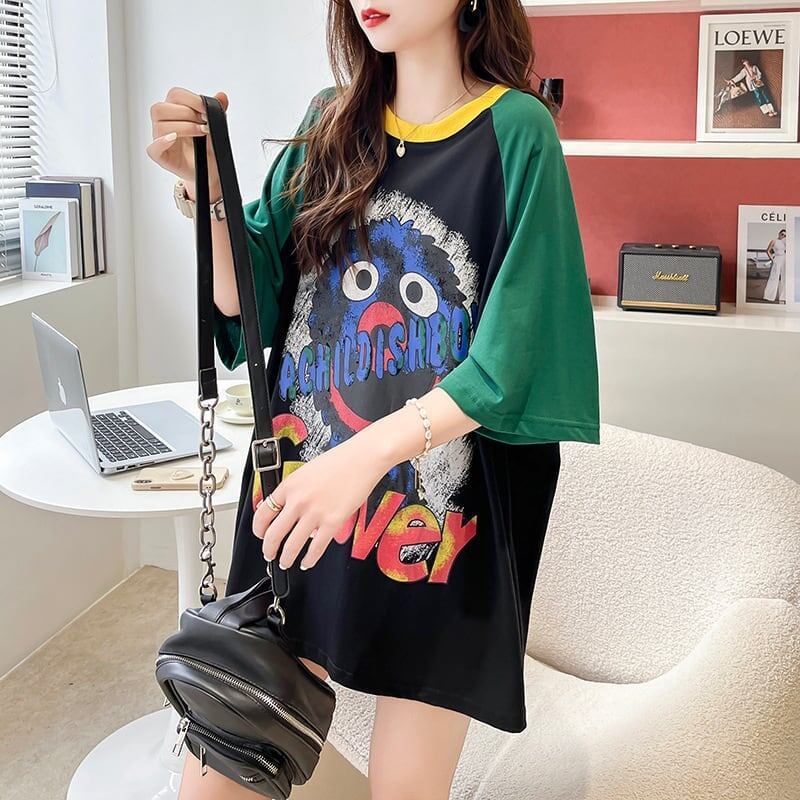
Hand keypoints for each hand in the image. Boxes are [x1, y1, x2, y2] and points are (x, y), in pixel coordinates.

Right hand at [146, 86, 227, 199]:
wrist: (211, 170)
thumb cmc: (208, 148)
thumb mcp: (216, 128)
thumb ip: (217, 111)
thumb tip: (222, 96)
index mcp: (175, 111)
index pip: (174, 94)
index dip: (191, 99)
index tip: (206, 109)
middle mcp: (165, 123)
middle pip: (161, 108)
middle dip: (186, 113)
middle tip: (204, 124)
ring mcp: (161, 140)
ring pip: (159, 126)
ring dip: (183, 127)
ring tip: (200, 133)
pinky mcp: (162, 157)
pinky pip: (153, 149)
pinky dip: (162, 143)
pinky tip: (174, 139)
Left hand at [253, 435, 390, 570]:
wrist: (362, 458)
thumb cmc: (340, 461)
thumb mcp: (307, 472)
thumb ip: (295, 491)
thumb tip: (288, 511)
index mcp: (289, 485)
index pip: (263, 513)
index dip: (258, 529)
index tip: (261, 534)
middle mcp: (298, 500)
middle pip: (273, 534)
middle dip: (269, 549)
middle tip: (270, 554)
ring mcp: (315, 513)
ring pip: (292, 546)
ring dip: (286, 558)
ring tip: (286, 562)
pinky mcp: (333, 522)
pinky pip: (316, 548)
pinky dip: (309, 559)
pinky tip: (307, 561)